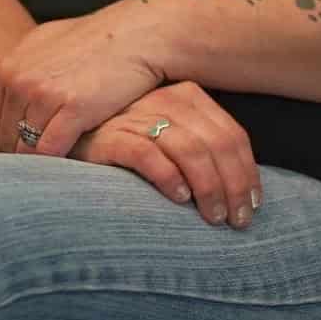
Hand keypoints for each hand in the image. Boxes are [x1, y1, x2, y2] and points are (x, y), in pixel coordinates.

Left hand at [0, 6, 163, 157]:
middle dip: (18, 158)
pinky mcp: (73, 109)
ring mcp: (45, 95)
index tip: (22, 156)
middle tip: (39, 170)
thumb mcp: (40, 43)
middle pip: (3, 140)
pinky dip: (56, 164)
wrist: (139, 33)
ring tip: (54, 173)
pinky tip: (71, 165)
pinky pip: (49, 151)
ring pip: (25, 150)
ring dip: (38, 164)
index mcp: (8, 68)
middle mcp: (19, 81)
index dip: (2, 146)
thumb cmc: (93, 39)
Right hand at [70, 83, 263, 227]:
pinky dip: (168, 177)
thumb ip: (202, 151)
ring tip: (214, 217)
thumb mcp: (171, 139)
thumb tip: (242, 190)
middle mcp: (167, 101)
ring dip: (208, 187)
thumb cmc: (127, 144)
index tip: (253, 205)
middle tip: (237, 221)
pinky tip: (179, 198)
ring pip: (189, 149)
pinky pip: (147, 154)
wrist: (67, 136)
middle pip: (216, 144)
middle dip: (234, 185)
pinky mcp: (110, 137)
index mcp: (189, 98)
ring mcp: (138, 116)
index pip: (232, 135)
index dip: (248, 172)